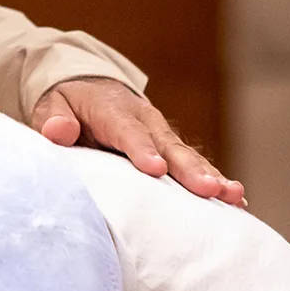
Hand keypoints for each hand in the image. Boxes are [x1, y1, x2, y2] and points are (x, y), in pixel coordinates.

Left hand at [31, 78, 245, 206]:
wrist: (90, 86)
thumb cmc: (68, 103)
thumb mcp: (52, 104)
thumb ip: (53, 118)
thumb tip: (57, 131)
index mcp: (115, 111)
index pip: (128, 132)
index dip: (141, 150)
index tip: (154, 170)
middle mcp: (146, 121)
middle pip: (169, 147)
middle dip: (189, 169)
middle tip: (208, 189)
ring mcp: (162, 136)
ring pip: (188, 157)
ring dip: (210, 176)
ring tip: (232, 195)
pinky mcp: (170, 150)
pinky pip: (193, 166)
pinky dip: (214, 182)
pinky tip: (237, 203)